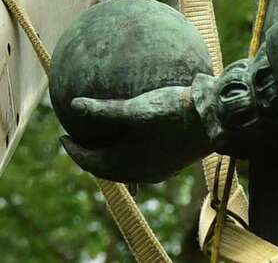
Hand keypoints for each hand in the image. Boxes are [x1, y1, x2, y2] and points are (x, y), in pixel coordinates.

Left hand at [59, 84, 211, 183]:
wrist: (215, 119)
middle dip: (89, 155)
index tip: (62, 136)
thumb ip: (103, 109)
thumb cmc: (173, 112)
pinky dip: (127, 150)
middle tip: (76, 138)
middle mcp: (142, 172)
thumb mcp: (135, 108)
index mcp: (129, 165)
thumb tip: (74, 104)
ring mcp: (158, 168)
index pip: (92, 163)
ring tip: (101, 138)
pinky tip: (133, 134)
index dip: (74, 151)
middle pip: (107, 168)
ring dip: (109, 154)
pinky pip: (140, 160)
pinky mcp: (170, 160)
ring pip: (124, 167)